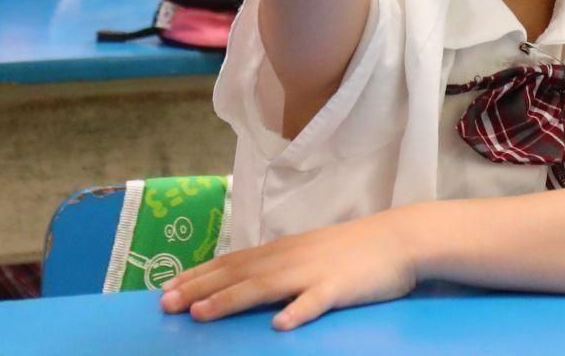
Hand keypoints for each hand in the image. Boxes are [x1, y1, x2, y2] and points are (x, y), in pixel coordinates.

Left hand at [161, 207, 419, 330]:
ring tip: (202, 314)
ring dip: (230, 299)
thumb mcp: (308, 253)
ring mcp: (313, 272)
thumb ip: (278, 267)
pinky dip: (297, 311)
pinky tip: (280, 325)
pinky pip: (316, 301)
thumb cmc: (352, 250)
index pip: (231, 262)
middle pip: (238, 274)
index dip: (198, 276)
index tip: (167, 289)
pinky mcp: (339, 287)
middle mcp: (290, 258)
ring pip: (265, 286)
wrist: (399, 238)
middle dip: (199, 289)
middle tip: (165, 305)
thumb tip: (245, 281)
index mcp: (281, 251)